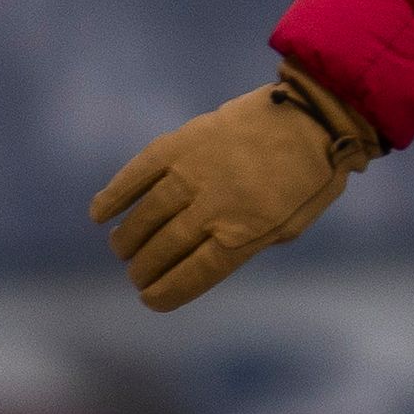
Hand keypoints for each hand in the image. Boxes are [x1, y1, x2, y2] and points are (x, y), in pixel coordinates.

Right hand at [91, 66, 369, 310]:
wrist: (314, 113)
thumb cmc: (310, 176)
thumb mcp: (291, 225)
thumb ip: (249, 243)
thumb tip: (206, 254)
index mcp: (245, 233)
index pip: (193, 274)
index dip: (166, 291)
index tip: (149, 300)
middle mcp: (214, 205)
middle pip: (166, 247)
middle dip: (145, 268)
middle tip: (136, 275)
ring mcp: (195, 171)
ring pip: (147, 214)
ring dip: (127, 238)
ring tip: (122, 249)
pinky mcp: (183, 141)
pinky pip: (140, 172)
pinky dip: (116, 194)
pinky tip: (100, 214)